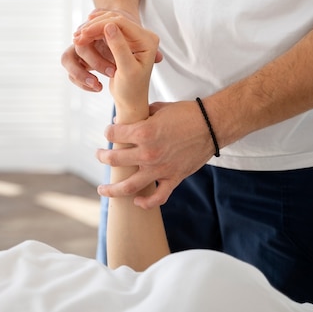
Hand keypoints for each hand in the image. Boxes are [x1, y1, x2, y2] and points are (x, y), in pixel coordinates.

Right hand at [61, 9, 161, 91]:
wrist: (132, 100)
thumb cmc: (132, 89)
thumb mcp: (128, 69)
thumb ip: (119, 46)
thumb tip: (109, 26)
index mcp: (147, 39)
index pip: (121, 22)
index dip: (100, 26)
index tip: (83, 34)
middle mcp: (139, 35)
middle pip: (111, 20)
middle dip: (92, 28)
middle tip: (76, 38)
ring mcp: (128, 38)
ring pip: (104, 25)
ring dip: (89, 32)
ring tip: (77, 40)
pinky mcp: (118, 43)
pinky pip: (102, 33)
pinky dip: (90, 36)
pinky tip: (82, 38)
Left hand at [96, 100, 216, 208]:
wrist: (212, 125)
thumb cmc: (186, 113)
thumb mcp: (159, 109)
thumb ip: (140, 115)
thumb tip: (124, 119)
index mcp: (143, 131)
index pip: (113, 134)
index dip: (108, 131)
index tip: (109, 131)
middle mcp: (148, 152)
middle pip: (114, 160)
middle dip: (103, 157)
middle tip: (99, 155)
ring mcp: (159, 168)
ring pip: (128, 186)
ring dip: (111, 189)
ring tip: (102, 189)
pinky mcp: (173, 178)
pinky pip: (157, 197)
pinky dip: (145, 203)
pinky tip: (136, 202)